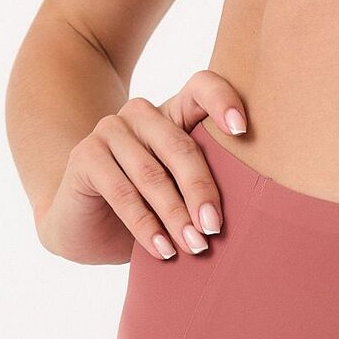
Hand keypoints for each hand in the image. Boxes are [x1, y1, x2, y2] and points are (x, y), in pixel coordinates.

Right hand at [36, 71, 249, 265]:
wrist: (84, 226)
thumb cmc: (147, 208)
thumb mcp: (181, 193)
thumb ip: (207, 185)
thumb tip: (254, 209)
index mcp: (174, 112)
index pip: (202, 88)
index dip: (223, 101)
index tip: (242, 130)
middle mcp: (142, 113)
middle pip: (181, 146)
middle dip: (201, 191)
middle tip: (215, 228)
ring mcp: (110, 130)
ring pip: (152, 174)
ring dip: (176, 215)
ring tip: (195, 247)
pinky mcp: (85, 155)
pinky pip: (122, 193)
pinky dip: (145, 226)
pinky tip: (162, 250)